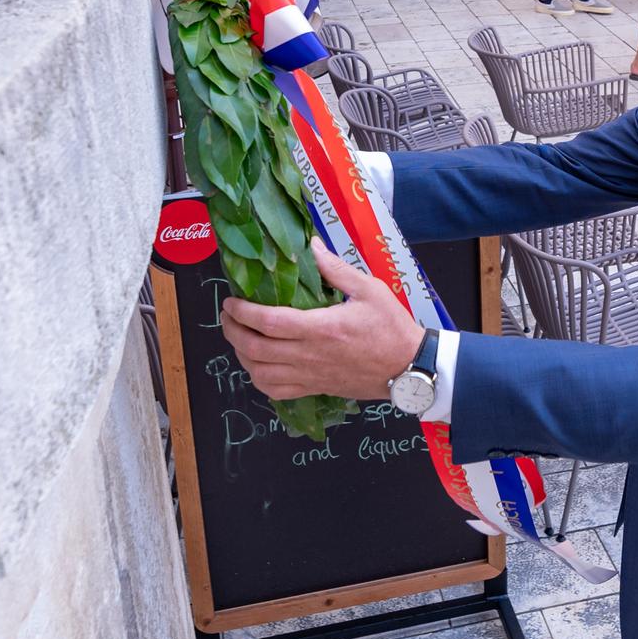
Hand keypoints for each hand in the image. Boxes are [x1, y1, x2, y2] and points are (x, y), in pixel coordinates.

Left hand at [220, 238, 425, 401]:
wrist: (409, 367)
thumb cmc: (391, 327)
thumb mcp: (369, 289)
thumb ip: (336, 269)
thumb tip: (311, 247)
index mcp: (322, 328)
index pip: (269, 322)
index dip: (244, 312)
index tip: (231, 301)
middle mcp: (310, 355)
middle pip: (255, 349)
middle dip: (233, 331)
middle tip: (228, 316)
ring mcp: (310, 376)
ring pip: (260, 373)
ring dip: (241, 355)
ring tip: (240, 336)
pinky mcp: (315, 388)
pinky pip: (275, 391)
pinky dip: (258, 379)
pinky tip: (258, 365)